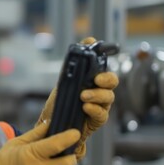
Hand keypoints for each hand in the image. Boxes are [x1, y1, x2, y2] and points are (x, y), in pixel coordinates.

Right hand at [0, 123, 79, 164]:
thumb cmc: (2, 163)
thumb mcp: (16, 144)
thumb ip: (35, 134)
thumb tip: (50, 123)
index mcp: (29, 155)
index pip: (56, 144)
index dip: (69, 137)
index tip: (75, 133)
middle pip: (67, 163)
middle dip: (71, 157)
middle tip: (67, 153)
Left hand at [36, 37, 118, 159]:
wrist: (52, 124)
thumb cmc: (60, 101)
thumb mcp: (64, 80)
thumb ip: (76, 62)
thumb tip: (88, 40)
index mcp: (93, 81)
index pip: (104, 68)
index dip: (105, 61)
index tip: (99, 57)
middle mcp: (99, 91)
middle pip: (111, 82)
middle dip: (106, 79)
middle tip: (97, 79)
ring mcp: (100, 106)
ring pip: (108, 97)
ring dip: (97, 94)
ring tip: (84, 96)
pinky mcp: (97, 120)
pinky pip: (101, 114)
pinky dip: (94, 109)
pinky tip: (85, 107)